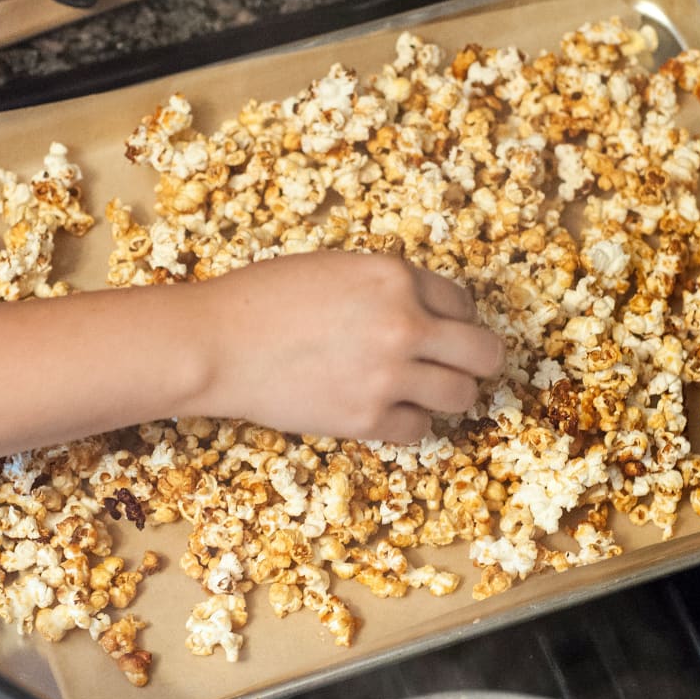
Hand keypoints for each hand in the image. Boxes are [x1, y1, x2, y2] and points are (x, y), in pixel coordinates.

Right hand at [190, 250, 503, 442]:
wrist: (216, 344)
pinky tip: (384, 410)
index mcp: (396, 277)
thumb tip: (426, 313)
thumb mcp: (337, 268)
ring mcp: (389, 376)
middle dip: (478, 360)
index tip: (441, 330)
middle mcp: (404, 325)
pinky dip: (407, 422)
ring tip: (423, 391)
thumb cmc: (263, 298)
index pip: (462, 303)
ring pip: (460, 395)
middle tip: (463, 367)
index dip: (454, 318)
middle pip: (483, 353)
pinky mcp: (367, 419)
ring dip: (446, 393)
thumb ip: (388, 287)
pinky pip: (418, 429)